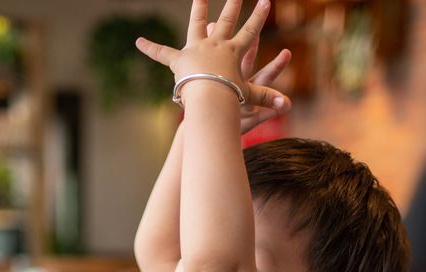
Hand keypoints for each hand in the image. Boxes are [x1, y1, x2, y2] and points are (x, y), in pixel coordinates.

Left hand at [136, 0, 287, 119]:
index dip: (259, 16)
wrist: (209, 98)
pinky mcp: (180, 60)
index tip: (265, 1)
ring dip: (198, 9)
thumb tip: (287, 107)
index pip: (250, 32)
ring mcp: (197, 49)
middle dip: (233, 5)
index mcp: (233, 52)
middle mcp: (216, 45)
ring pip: (197, 24)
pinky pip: (163, 54)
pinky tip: (138, 41)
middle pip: (226, 20)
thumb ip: (267, 100)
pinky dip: (151, 48)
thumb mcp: (250, 98)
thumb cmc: (231, 99)